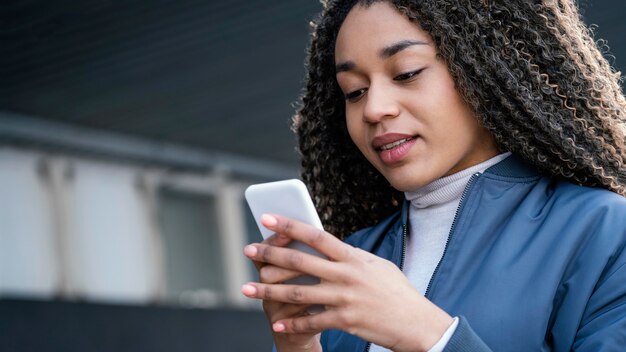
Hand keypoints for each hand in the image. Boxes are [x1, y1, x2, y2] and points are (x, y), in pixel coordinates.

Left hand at [242, 214, 452, 351]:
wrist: (416, 322)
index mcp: (353, 256)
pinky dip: (292, 324)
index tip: (267, 218)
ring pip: (297, 293)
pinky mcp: (345, 321)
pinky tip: (277, 324)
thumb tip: (328, 248)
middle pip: (299, 262)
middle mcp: (346, 274)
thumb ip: (351, 256)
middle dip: (269, 255)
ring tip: (246, 289)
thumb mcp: (376, 265)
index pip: (316, 236)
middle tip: (248, 250)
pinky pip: (311, 322)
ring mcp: (344, 298)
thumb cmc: (396, 291)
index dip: (290, 226)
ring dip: (268, 291)